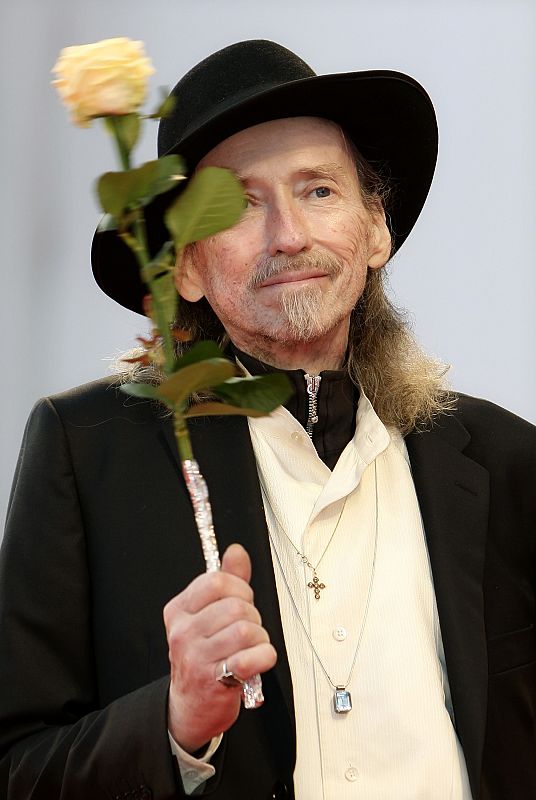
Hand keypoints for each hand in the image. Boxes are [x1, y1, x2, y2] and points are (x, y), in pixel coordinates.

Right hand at [164, 543, 276, 752]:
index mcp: (179, 610)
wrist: (190, 707)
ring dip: (259, 638)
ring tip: (251, 647)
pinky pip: (251, 657)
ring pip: (246, 630)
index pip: (216, 581)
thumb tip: (236, 551)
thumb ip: (226, 581)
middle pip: (235, 606)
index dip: (239, 587)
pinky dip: (264, 656)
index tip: (242, 600)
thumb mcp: (207, 615)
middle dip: (252, 616)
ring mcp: (196, 657)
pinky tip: (258, 660)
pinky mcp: (214, 680)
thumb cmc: (203, 656)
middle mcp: (183, 632)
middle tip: (248, 630)